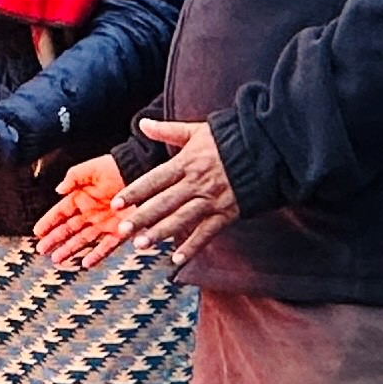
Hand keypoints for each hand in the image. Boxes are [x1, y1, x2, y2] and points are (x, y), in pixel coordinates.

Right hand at [33, 153, 128, 266]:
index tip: (37, 232)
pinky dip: (96, 255)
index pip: (60, 213)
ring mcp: (104, 223)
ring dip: (69, 250)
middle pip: (68, 229)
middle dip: (54, 240)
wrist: (141, 170)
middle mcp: (91, 212)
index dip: (48, 222)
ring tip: (57, 260)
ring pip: (83, 240)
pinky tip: (85, 263)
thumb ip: (73, 178)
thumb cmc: (117, 166)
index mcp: (81, 197)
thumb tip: (58, 190)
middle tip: (42, 250)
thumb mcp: (91, 168)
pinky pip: (106, 246)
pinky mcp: (120, 230)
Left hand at [113, 117, 240, 254]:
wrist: (266, 150)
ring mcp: (212, 199)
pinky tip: (176, 259)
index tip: (116, 204)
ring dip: (161, 233)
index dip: (135, 192)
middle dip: (142, 218)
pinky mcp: (227, 213)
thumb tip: (142, 123)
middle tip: (122, 232)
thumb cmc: (228, 140)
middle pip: (164, 202)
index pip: (155, 179)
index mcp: (186, 163)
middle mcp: (197, 183)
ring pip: (182, 219)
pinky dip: (193, 246)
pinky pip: (207, 232)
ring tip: (141, 246)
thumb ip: (167, 130)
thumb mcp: (197, 131)